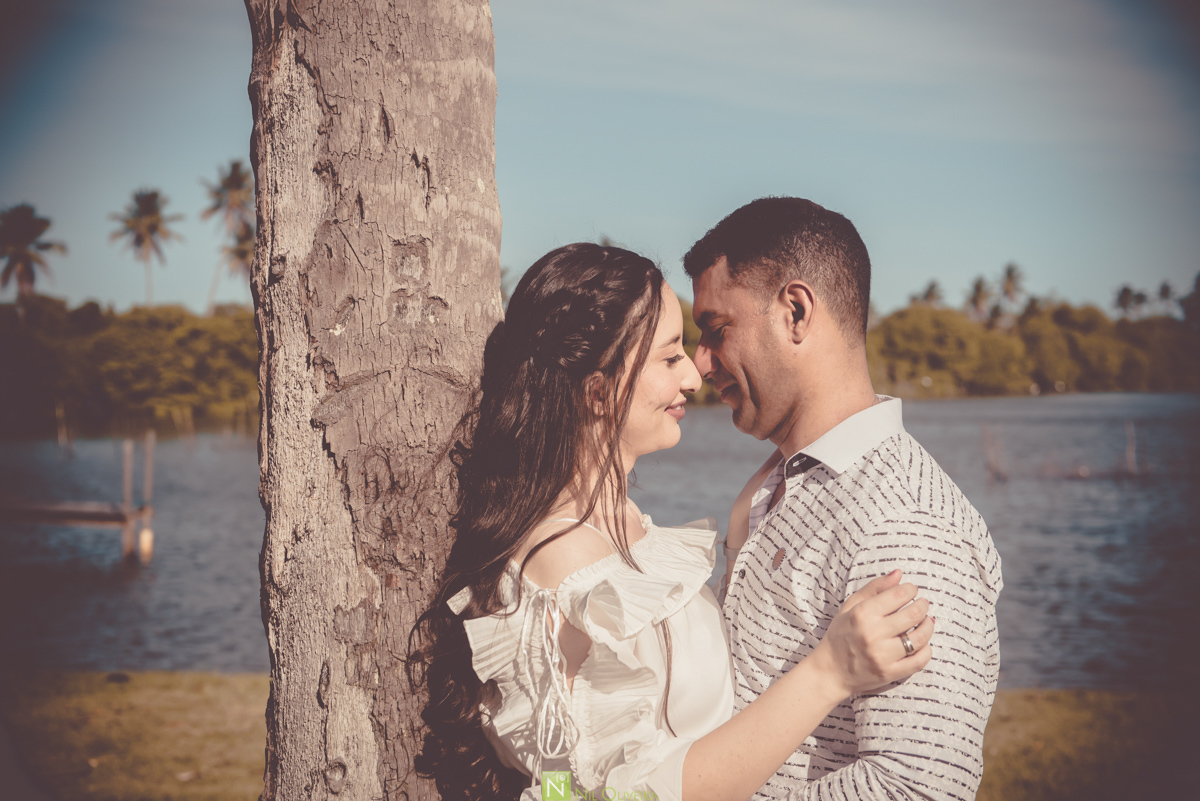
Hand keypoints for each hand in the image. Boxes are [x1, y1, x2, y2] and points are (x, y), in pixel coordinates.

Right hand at [807, 570, 933, 700]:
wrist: (831, 671)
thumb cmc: (841, 635)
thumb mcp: (851, 606)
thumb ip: (874, 588)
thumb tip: (899, 574)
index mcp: (862, 614)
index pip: (898, 595)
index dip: (910, 590)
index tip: (912, 590)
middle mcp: (873, 634)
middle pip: (912, 614)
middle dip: (922, 606)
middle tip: (922, 604)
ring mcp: (882, 655)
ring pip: (919, 638)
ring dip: (928, 626)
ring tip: (927, 621)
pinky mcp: (889, 673)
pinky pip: (918, 661)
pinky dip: (926, 651)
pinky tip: (923, 644)